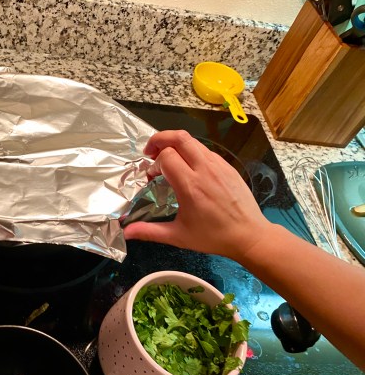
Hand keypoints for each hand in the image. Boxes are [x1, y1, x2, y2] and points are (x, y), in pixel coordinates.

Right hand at [124, 130, 272, 259]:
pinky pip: (205, 150)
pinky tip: (189, 168)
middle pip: (180, 137)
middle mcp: (205, 170)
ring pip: (193, 141)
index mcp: (190, 186)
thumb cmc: (213, 237)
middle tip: (151, 152)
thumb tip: (126, 232)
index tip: (152, 177)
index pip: (167, 156)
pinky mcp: (228, 167)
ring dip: (176, 144)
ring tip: (168, 158)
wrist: (249, 235)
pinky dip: (191, 152)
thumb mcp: (178, 236)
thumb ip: (150, 232)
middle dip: (161, 139)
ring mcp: (219, 165)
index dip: (154, 163)